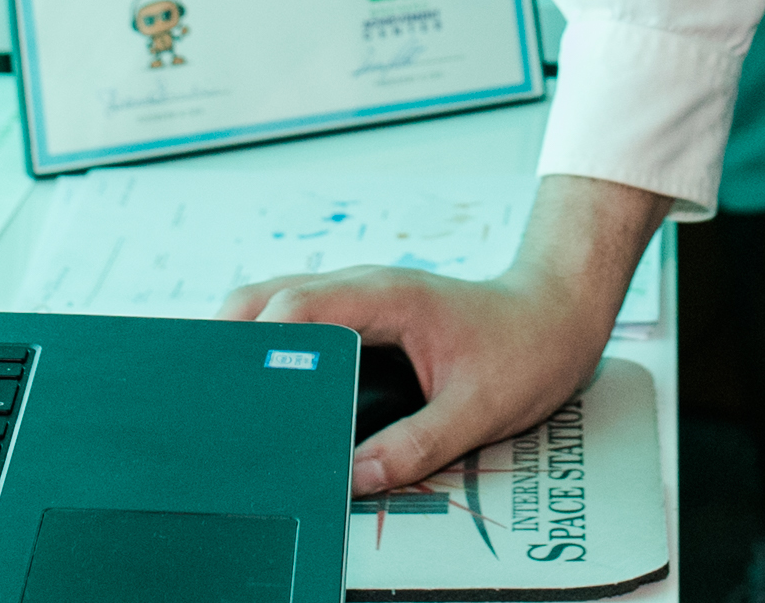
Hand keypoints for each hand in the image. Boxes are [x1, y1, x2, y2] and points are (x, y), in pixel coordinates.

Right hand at [219, 257, 618, 495]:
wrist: (557, 313)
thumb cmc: (526, 349)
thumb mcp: (476, 411)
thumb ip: (414, 446)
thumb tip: (353, 478)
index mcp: (386, 296)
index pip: (296, 306)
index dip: (257, 343)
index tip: (234, 386)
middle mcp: (365, 287)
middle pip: (268, 296)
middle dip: (230, 338)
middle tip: (207, 393)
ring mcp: (362, 295)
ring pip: (278, 301)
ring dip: (247, 337)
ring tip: (225, 392)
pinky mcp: (364, 311)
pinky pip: (302, 317)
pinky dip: (271, 341)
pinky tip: (265, 383)